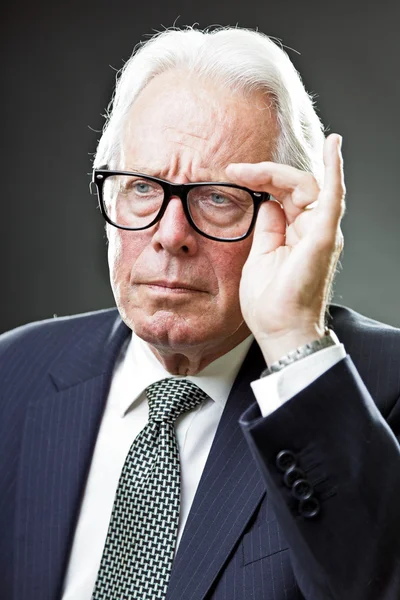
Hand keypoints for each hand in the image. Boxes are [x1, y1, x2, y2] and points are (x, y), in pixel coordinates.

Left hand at [225, 134, 344, 364]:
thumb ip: (266, 229)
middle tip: (234, 170)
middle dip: (263, 173)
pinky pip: (333, 197)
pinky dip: (335, 169)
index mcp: (296, 234)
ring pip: (306, 185)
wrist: (279, 330)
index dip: (260, 179)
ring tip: (246, 170)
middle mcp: (312, 229)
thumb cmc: (269, 303)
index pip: (283, 194)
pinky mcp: (324, 237)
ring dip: (275, 172)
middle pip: (293, 185)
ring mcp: (320, 231)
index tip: (232, 174)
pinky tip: (334, 145)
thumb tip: (266, 204)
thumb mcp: (259, 257)